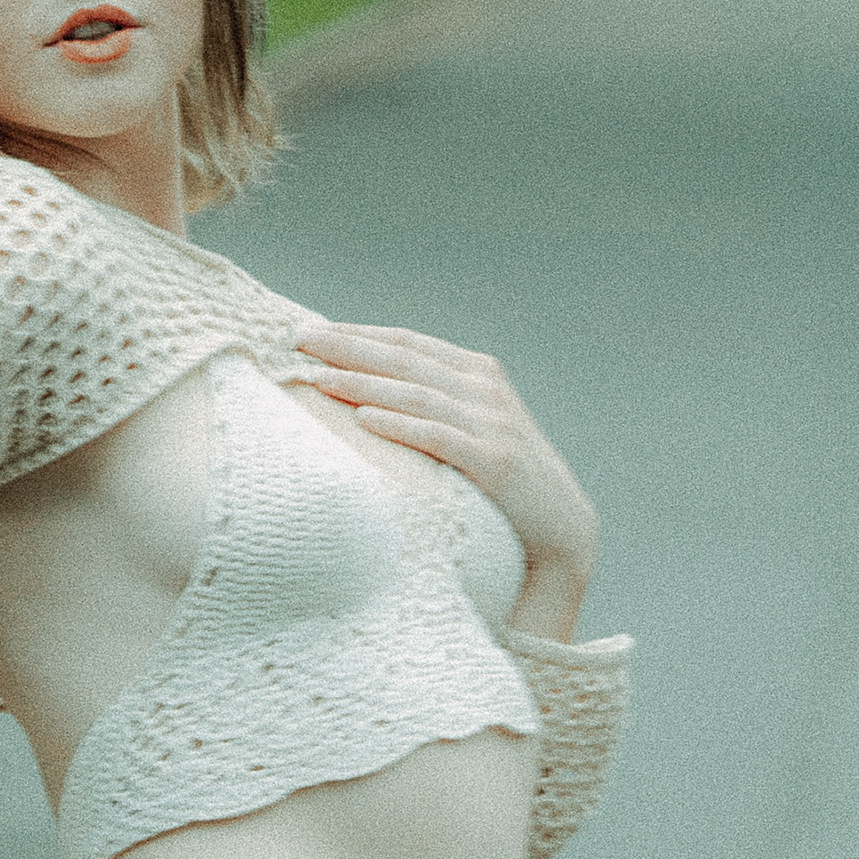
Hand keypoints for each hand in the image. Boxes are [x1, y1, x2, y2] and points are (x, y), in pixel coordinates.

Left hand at [295, 322, 598, 581]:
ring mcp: (493, 424)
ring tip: (318, 380)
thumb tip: (359, 385)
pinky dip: (400, 425)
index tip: (308, 331)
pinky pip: (439, 437)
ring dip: (363, 384)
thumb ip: (430, 400)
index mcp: (477, 371)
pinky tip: (364, 420)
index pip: (407, 342)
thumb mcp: (469, 426)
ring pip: (416, 394)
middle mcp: (486, 389)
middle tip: (298, 341)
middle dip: (348, 348)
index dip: (357, 333)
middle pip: (405, 361)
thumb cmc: (499, 477)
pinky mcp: (497, 462)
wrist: (560, 528)